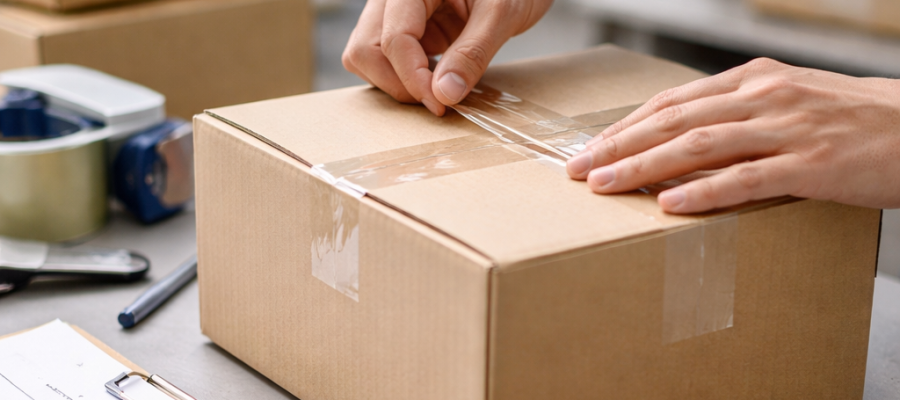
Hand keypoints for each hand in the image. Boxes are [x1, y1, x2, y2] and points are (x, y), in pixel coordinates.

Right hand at [342, 0, 552, 115]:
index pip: (394, 38)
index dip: (413, 77)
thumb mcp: (503, 12)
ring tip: (438, 88)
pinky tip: (439, 79)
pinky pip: (389, 61)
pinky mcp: (411, 30)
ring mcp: (398, 15)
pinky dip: (408, 78)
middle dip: (397, 82)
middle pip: (366, 49)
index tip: (440, 104)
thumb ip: (473, 52)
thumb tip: (443, 94)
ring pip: (369, 57)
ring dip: (398, 82)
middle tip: (436, 100)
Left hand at [565, 58, 899, 213]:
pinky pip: (746, 179)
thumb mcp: (790, 102)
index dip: (626, 125)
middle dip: (618, 145)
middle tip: (577, 170)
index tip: (591, 147)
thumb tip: (686, 142)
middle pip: (673, 120)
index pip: (673, 102)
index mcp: (754, 80)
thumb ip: (739, 115)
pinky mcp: (812, 165)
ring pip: (699, 145)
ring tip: (604, 186)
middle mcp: (764, 97)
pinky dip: (704, 192)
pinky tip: (669, 205)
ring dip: (643, 166)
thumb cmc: (853, 120)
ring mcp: (787, 129)